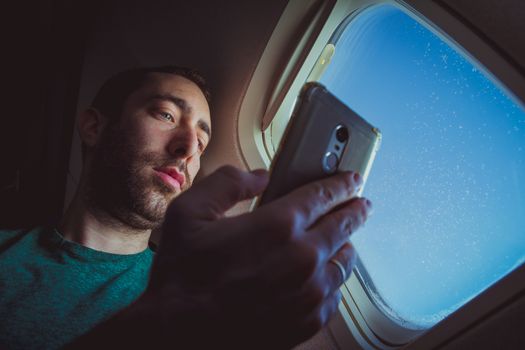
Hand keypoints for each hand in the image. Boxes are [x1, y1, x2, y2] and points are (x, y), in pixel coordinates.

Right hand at [147, 165, 371, 348]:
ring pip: (344, 261)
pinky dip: (332, 281)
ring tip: (342, 241)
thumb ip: (227, 183)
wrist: (179, 333)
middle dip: (355, 210)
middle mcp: (302, 258)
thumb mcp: (189, 213)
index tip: (352, 180)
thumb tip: (259, 176)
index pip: (324, 195)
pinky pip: (335, 294)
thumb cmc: (183, 276)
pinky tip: (323, 277)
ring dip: (344, 246)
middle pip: (343, 225)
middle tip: (361, 205)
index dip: (342, 184)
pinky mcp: (308, 321)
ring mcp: (309, 292)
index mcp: (277, 225)